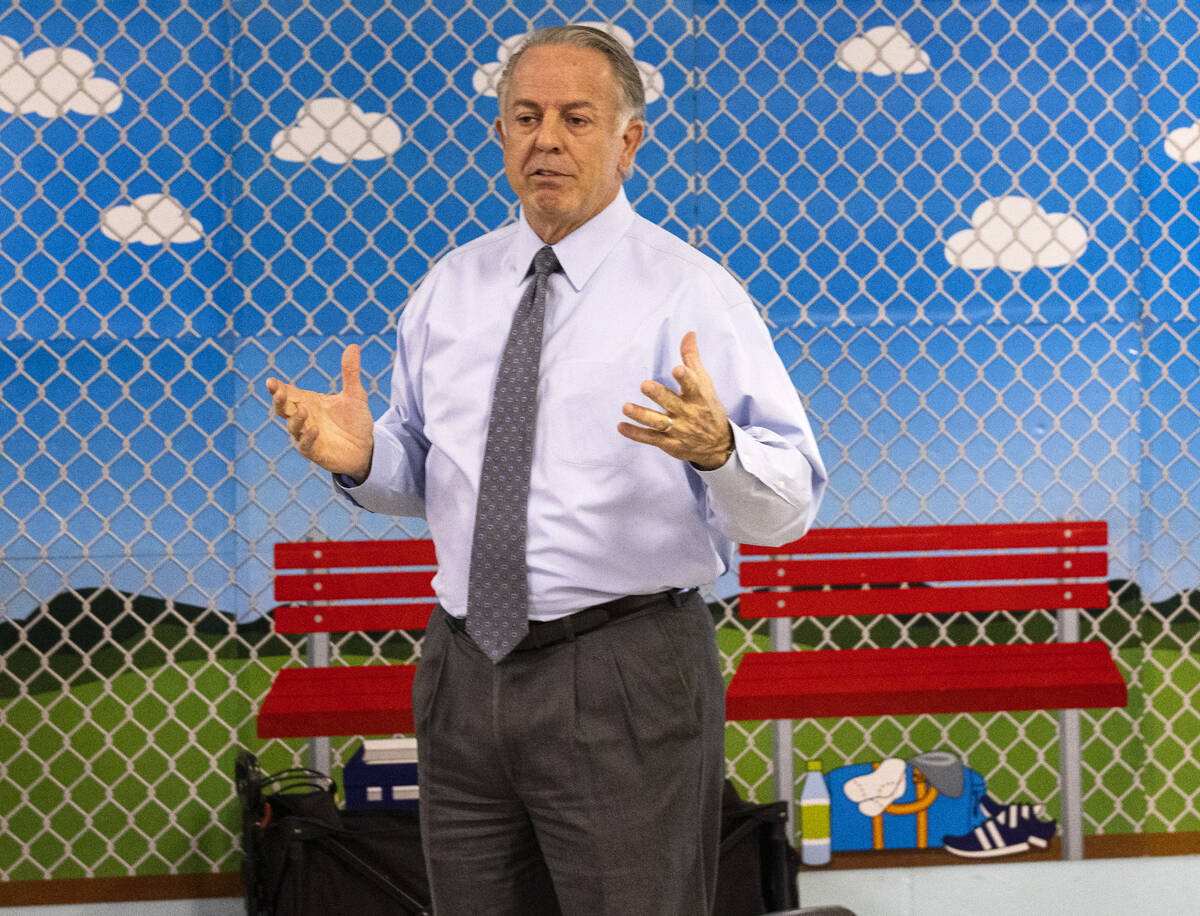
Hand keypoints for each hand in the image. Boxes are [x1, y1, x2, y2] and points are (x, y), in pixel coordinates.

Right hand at [266, 344, 374, 480]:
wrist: (366, 448)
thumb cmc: (354, 422)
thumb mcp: (354, 395)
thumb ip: (350, 373)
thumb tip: (353, 346)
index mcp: (308, 402)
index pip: (287, 393)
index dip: (277, 388)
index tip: (271, 381)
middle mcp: (304, 419)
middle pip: (283, 409)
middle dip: (279, 400)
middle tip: (278, 391)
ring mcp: (307, 436)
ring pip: (293, 427)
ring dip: (296, 418)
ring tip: (304, 409)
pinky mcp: (316, 452)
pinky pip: (306, 446)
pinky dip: (308, 438)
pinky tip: (314, 430)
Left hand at [618, 331, 734, 469]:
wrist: (717, 444)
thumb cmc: (708, 407)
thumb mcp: (704, 383)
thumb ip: (692, 358)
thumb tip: (689, 333)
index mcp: (697, 396)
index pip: (692, 385)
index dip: (685, 377)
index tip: (677, 369)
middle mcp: (687, 412)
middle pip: (671, 402)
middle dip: (658, 394)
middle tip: (644, 385)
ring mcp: (678, 429)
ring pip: (657, 422)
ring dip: (641, 415)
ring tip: (625, 407)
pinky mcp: (669, 443)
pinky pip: (650, 438)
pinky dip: (635, 433)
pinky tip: (621, 426)